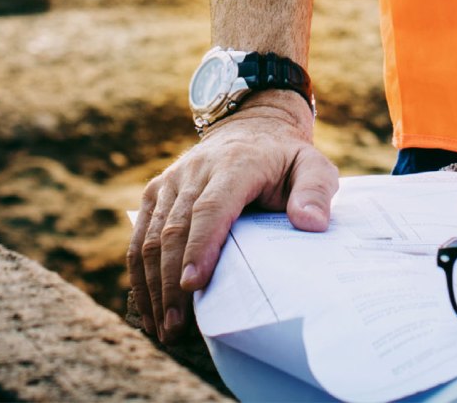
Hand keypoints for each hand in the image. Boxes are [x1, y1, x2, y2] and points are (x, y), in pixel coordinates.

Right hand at [128, 99, 337, 344]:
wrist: (252, 127)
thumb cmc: (285, 159)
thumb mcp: (313, 166)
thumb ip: (316, 191)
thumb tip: (310, 223)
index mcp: (237, 164)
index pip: (212, 207)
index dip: (200, 245)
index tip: (193, 284)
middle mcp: (197, 170)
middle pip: (175, 229)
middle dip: (171, 282)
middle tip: (176, 329)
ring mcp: (172, 180)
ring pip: (152, 237)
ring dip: (152, 286)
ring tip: (164, 329)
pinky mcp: (156, 192)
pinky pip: (140, 236)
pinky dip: (140, 275)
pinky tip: (148, 307)